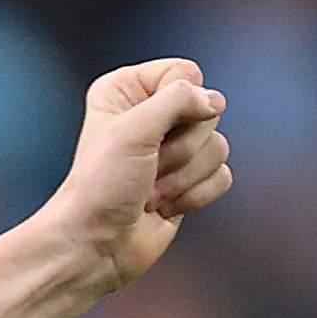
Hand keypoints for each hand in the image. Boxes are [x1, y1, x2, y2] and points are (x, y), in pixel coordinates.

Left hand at [47, 58, 231, 292]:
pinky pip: (222, 176)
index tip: (143, 133)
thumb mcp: (134, 129)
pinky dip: (195, 195)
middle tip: (145, 169)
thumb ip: (179, 98)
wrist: (94, 245)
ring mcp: (171, 150)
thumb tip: (214, 101)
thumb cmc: (101, 186)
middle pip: (208, 111)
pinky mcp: (188, 181)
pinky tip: (164, 208)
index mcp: (126, 90)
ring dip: (183, 177)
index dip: (176, 104)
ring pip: (218, 146)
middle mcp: (150, 114)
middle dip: (180, 148)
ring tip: (149, 192)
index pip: (185, 73)